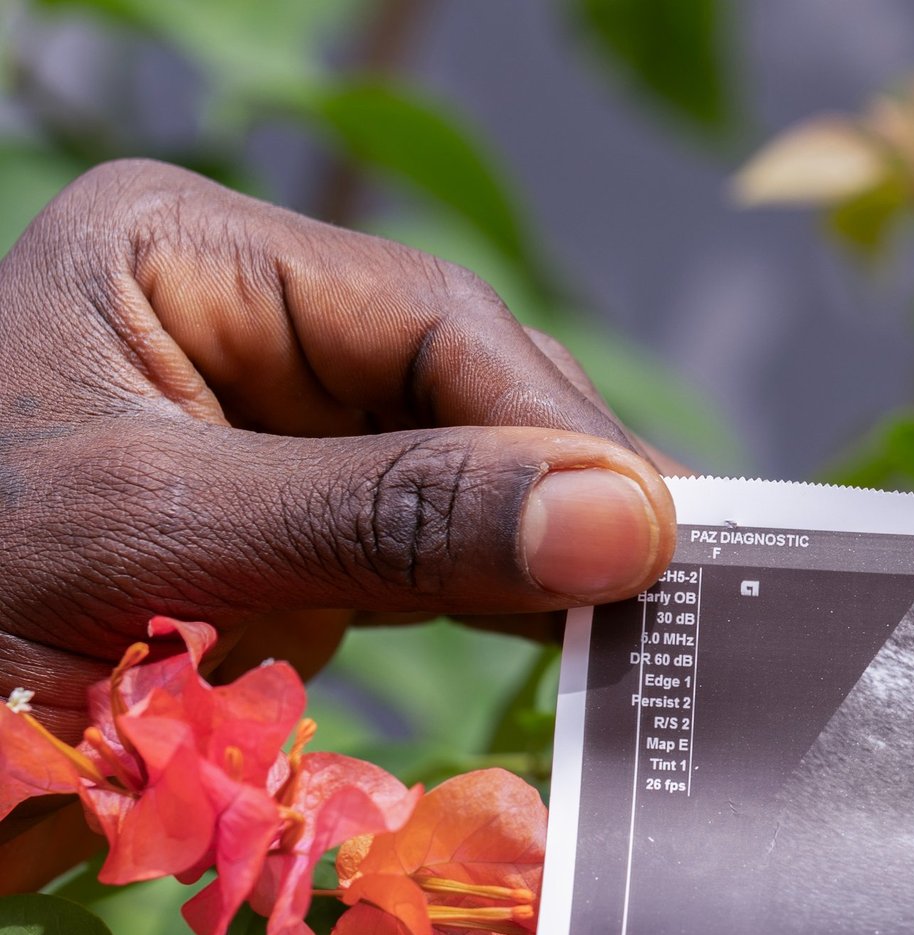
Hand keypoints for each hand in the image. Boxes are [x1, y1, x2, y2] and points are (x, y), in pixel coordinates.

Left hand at [0, 158, 676, 743]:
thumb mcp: (170, 544)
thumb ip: (398, 522)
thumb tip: (626, 525)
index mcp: (186, 255)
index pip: (431, 323)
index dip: (557, 433)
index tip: (659, 535)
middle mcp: (240, 325)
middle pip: (461, 394)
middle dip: (562, 496)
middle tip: (680, 595)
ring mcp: (268, 432)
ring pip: (458, 477)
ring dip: (542, 557)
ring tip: (650, 627)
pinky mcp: (284, 532)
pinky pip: (421, 552)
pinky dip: (492, 601)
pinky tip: (570, 637)